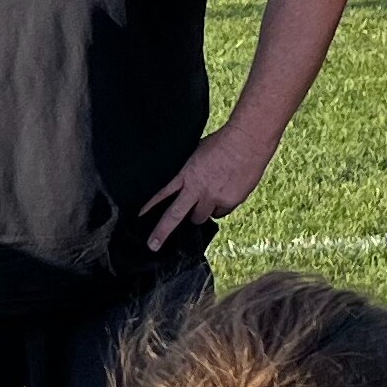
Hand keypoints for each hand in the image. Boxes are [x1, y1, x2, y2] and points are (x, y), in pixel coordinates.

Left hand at [143, 122, 276, 249]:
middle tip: (153, 245)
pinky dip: (220, 208)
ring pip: (201, 217)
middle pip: (176, 216)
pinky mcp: (230, 202)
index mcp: (187, 175)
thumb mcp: (197, 153)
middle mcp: (199, 190)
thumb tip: (187, 181)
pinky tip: (224, 194)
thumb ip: (190, 172)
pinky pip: (221, 212)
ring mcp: (214, 198)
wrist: (248, 141)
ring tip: (206, 199)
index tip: (139, 216)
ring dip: (200, 213)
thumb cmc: (223, 142)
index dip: (150, 206)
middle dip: (163, 232)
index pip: (163, 194)